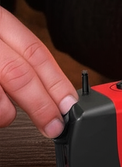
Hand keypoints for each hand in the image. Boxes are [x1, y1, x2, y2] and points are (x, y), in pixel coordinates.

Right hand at [0, 7, 77, 136]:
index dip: (56, 82)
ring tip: (7, 117)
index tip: (69, 105)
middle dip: (40, 105)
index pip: (36, 53)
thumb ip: (18, 59)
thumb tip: (51, 92)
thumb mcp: (0, 41)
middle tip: (53, 126)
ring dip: (5, 112)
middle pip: (18, 73)